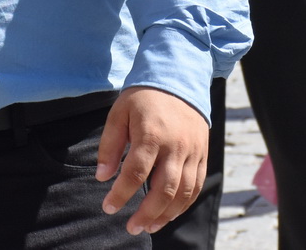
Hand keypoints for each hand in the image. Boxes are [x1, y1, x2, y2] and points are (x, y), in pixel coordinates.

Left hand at [97, 86, 208, 235]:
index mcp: (152, 134)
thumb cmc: (144, 97)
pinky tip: (168, 214)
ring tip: (148, 227)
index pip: (135, 172)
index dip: (121, 194)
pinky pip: (196, 186)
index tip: (108, 207)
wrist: (180, 78)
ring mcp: (193, 151)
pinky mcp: (203, 154)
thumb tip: (102, 177)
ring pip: (183, 192)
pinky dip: (183, 205)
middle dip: (146, 213)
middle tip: (131, 228)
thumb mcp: (119, 113)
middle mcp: (176, 145)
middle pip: (164, 189)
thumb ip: (109, 145)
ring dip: (166, 214)